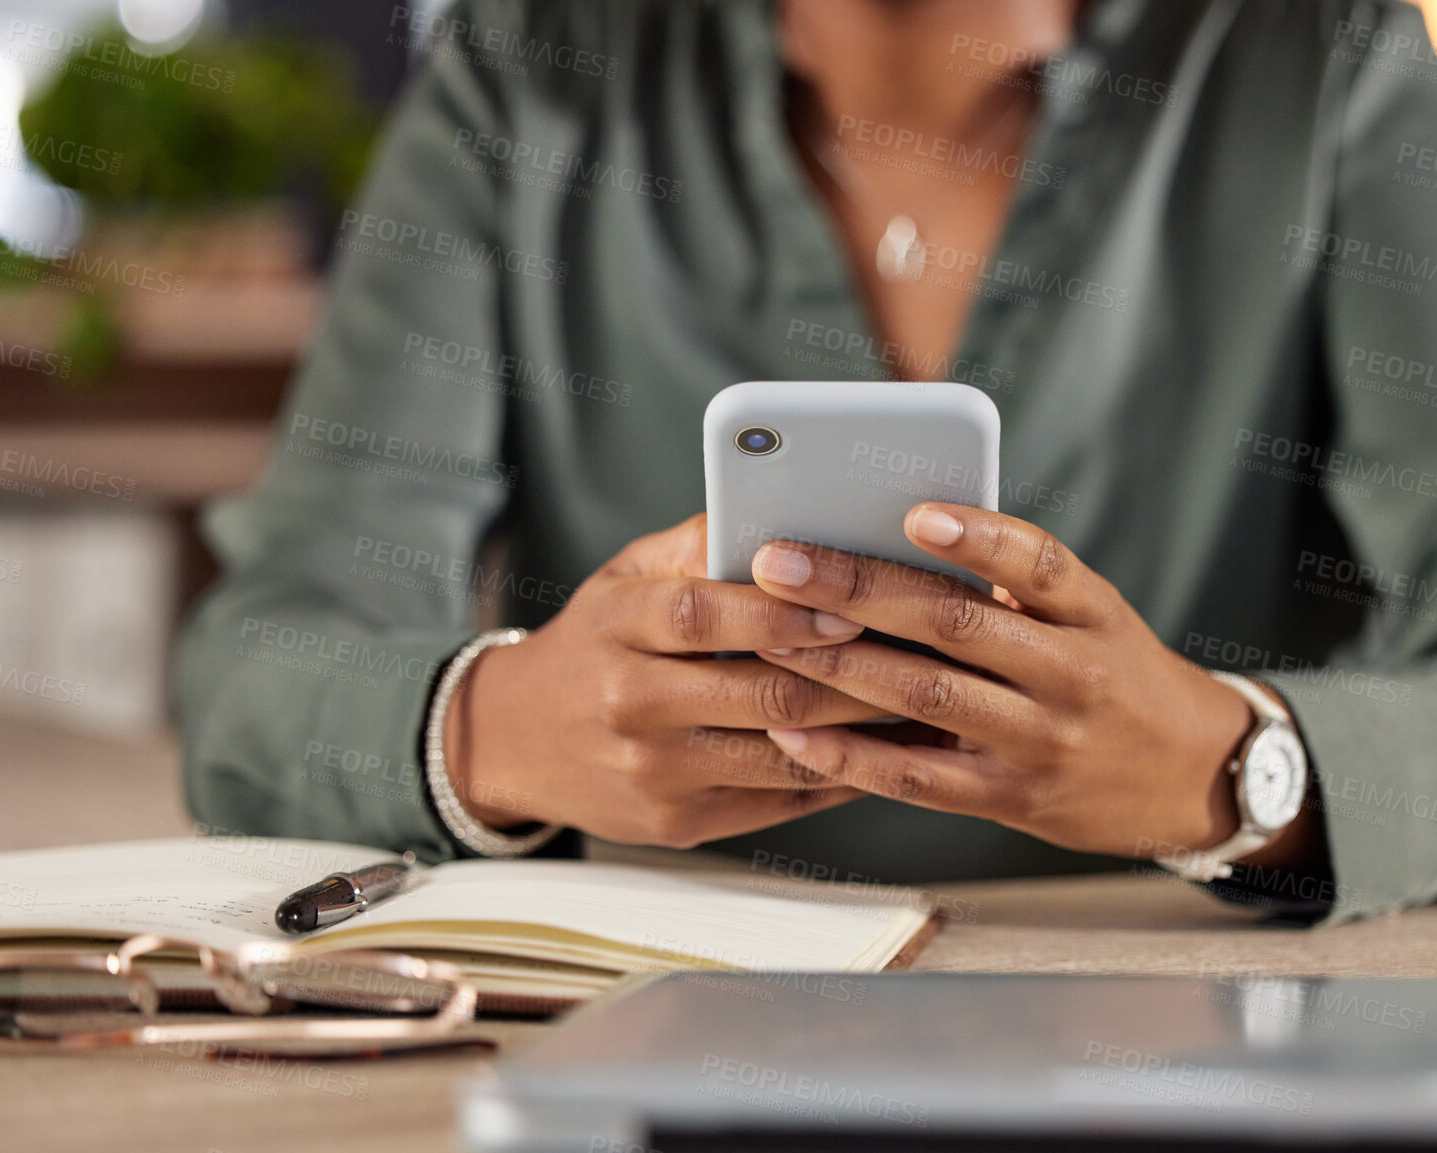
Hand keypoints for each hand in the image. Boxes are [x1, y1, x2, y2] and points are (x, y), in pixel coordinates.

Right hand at [443, 514, 890, 847]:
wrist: (512, 740)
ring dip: (865, 733)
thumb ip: (699, 545)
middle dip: (853, 678)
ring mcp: (655, 773)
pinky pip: (779, 802)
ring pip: (783, 756)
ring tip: (924, 704)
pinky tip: (888, 752)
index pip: (705, 615)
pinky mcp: (678, 824)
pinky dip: (842, 776)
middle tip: (922, 658)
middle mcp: (632, 704)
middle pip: (762, 695)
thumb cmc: (594, 642)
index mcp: (619, 627)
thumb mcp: (624, 577)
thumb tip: (783, 505)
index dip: (782, 612)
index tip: (849, 606)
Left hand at [747, 504, 1281, 861]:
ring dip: (838, 666)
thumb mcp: (1093, 619)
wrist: (1195, 776)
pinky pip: (919, 779)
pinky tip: (792, 732)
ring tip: (767, 637)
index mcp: (1094, 615)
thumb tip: (892, 538)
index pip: (1040, 564)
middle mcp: (1074, 676)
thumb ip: (1014, 589)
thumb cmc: (1118, 676)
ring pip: (928, 698)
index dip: (980, 537)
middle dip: (856, 589)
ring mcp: (1044, 743)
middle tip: (778, 561)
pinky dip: (850, 756)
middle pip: (958, 625)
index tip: (917, 509)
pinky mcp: (1013, 801)